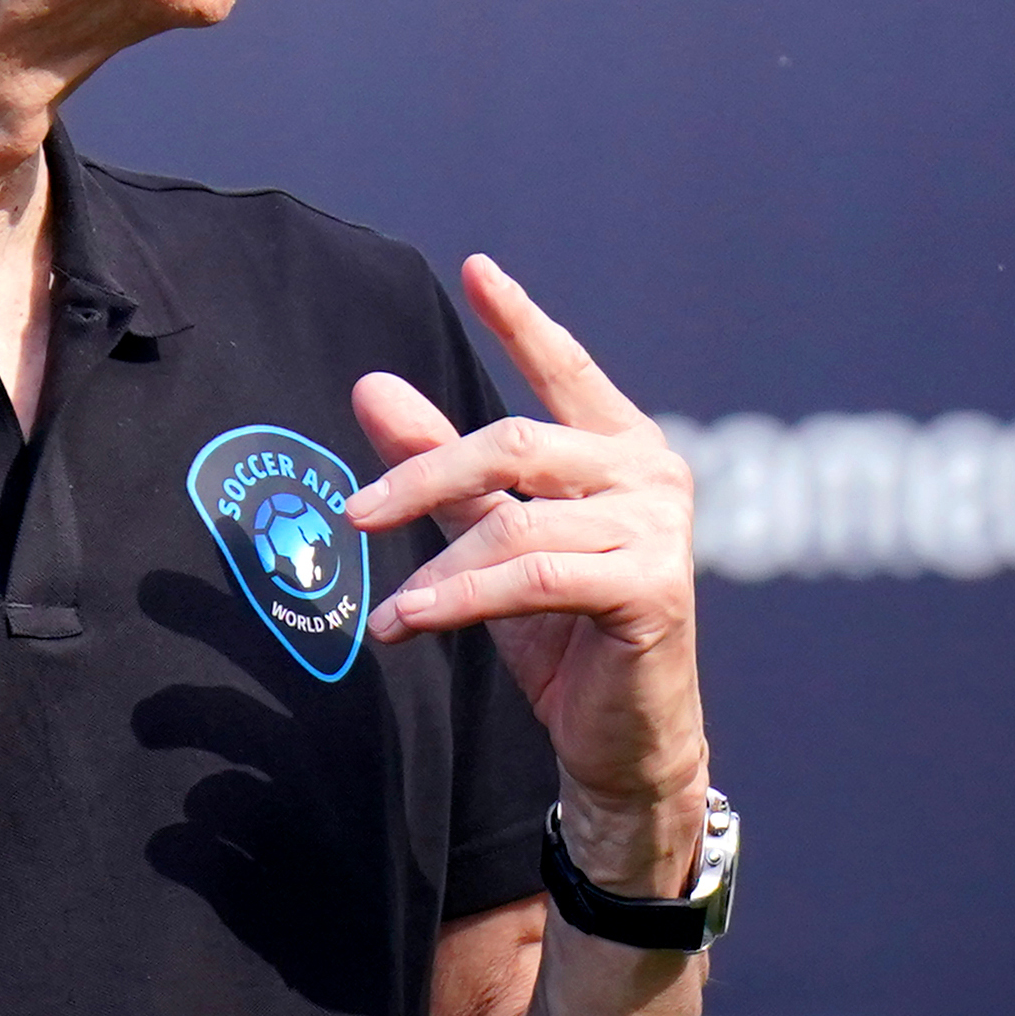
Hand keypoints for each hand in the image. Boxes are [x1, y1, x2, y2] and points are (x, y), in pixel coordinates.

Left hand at [346, 254, 707, 881]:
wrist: (624, 743)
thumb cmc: (569, 641)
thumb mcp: (492, 543)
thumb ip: (442, 469)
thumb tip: (371, 388)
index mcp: (624, 450)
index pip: (567, 371)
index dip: (522, 321)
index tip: (476, 271)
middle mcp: (653, 475)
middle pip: (519, 443)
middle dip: (425, 474)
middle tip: (355, 513)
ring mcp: (659, 529)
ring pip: (517, 523)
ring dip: (436, 568)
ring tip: (388, 614)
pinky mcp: (651, 587)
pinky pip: (533, 577)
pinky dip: (460, 599)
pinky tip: (410, 621)